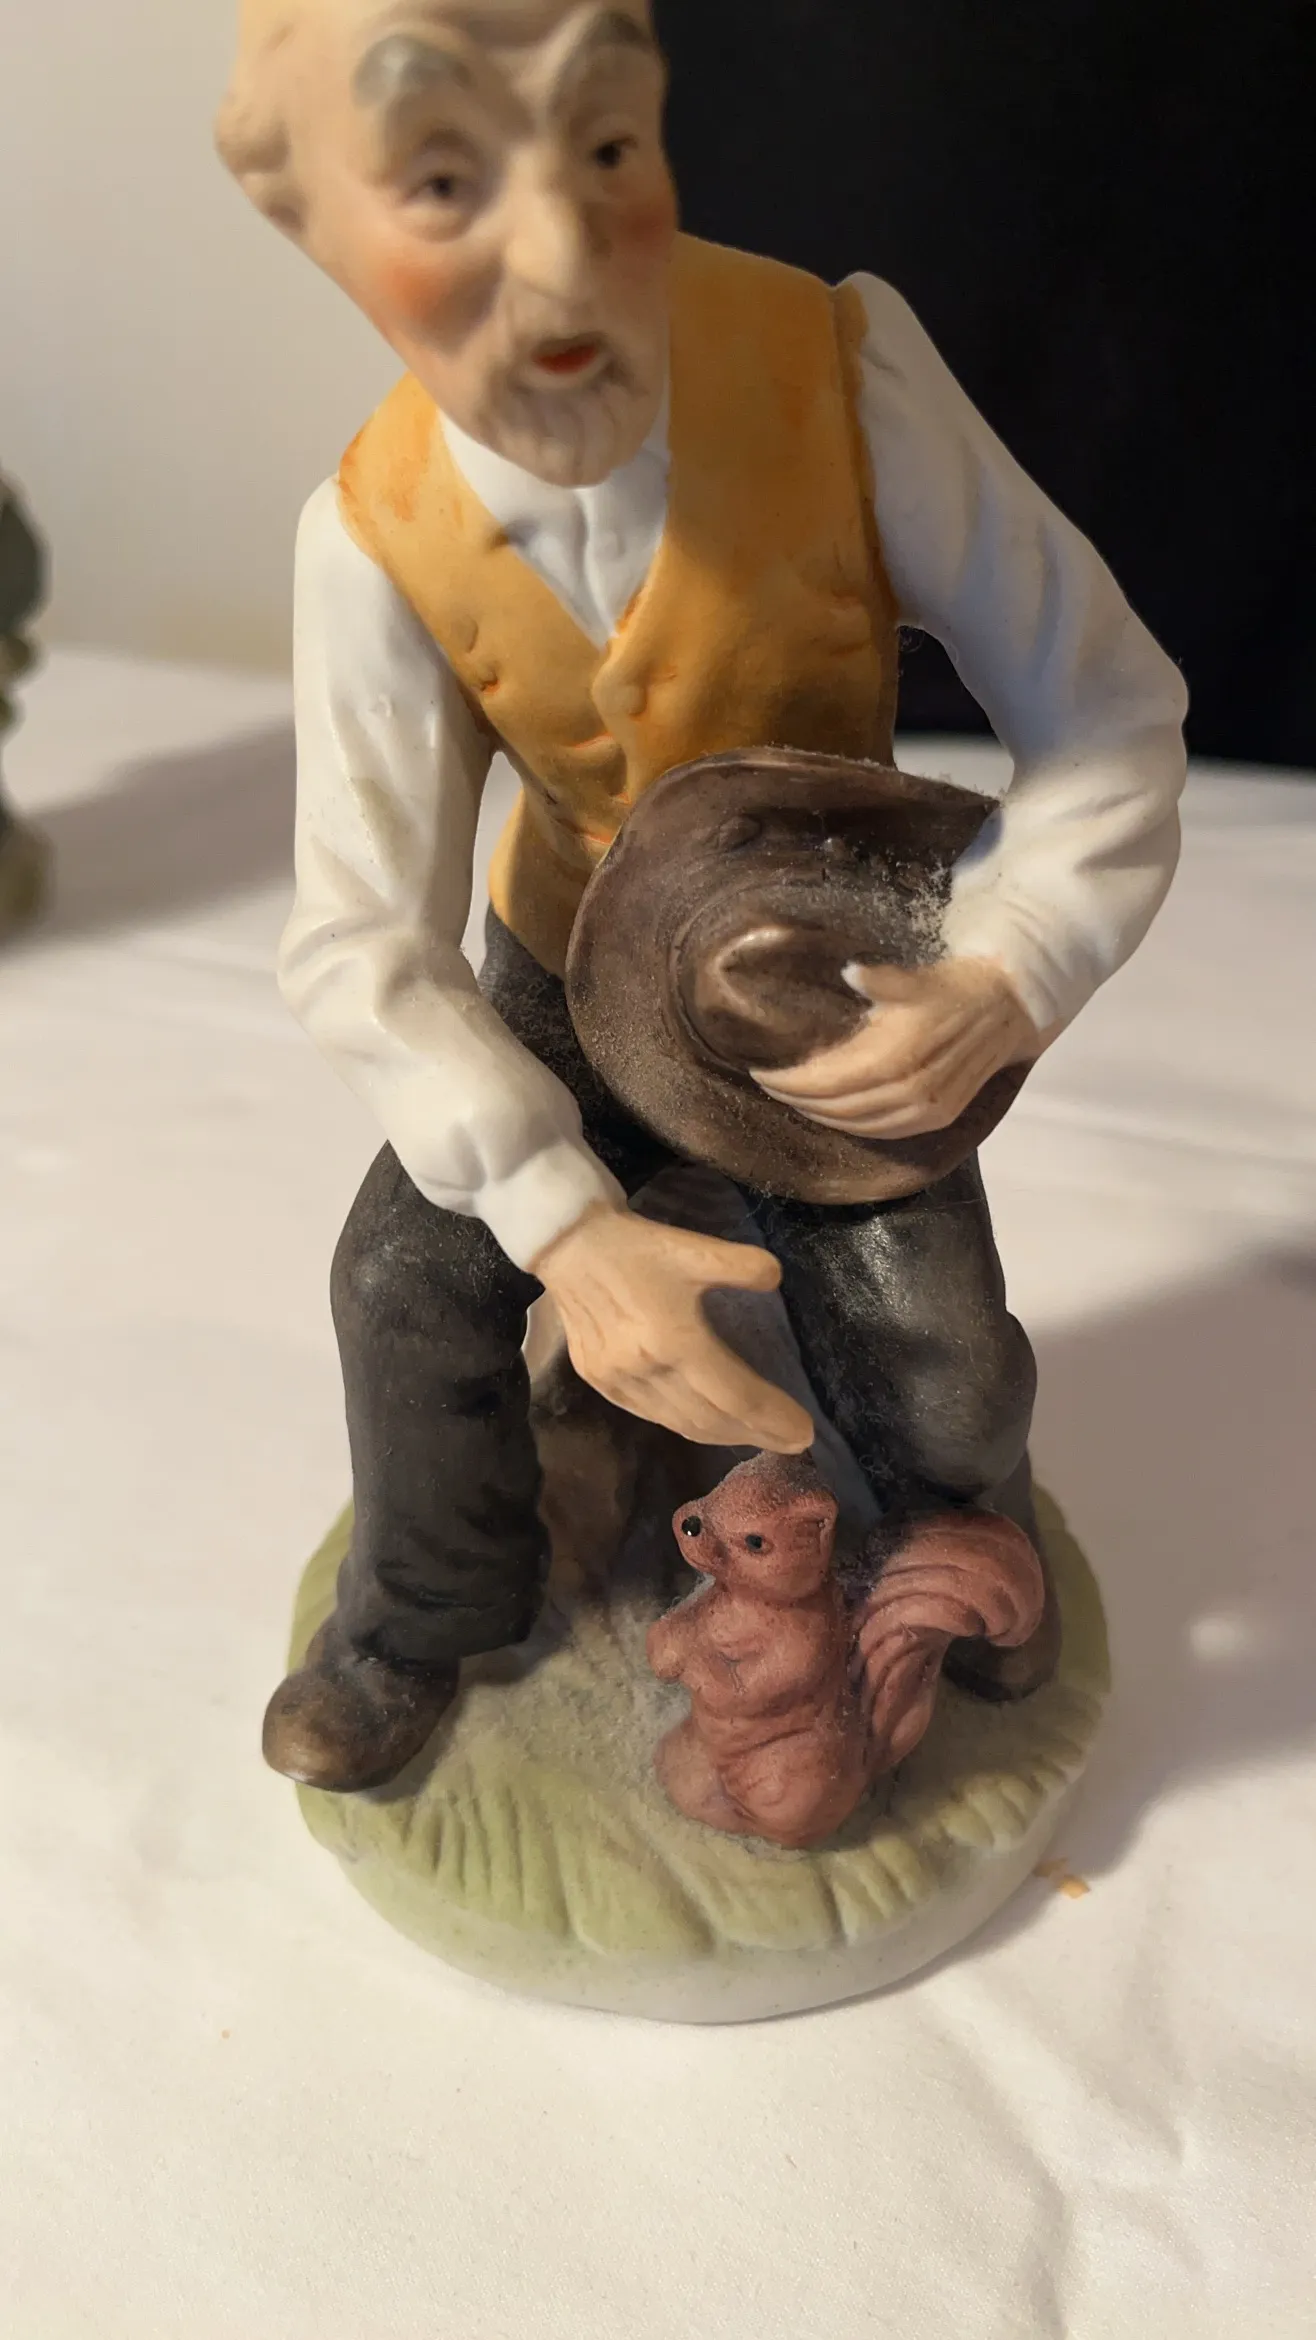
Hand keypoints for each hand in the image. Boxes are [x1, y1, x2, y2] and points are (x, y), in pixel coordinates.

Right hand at [532, 1205, 813, 1452]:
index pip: (735, 1395)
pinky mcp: (599, 1382)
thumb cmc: (637, 1246)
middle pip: (712, 1419)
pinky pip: (652, 1416)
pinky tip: (705, 1420)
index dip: (772, 1417)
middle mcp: (646, 1371)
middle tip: (792, 1440)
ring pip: (681, 1424)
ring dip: (722, 1434)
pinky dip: (685, 1424)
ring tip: (756, 1435)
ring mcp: (618, 1382)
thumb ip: (740, 1264)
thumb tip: (775, 1278)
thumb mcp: (693, 1247)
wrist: (568, 1244)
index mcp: (674, 1340)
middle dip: (755, 1433)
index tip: (804, 1432)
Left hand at [750, 957, 1039, 1138]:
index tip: (761, 1072)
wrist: (1007, 1006)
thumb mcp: (916, 978)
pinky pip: (886, 1132)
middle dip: (798, 1099)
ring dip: (823, 1116)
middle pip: (836, 1107)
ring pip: (859, 1125)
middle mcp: (910, 1091)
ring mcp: (926, 1109)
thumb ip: (881, 980)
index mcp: (896, 1057)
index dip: (789, 1082)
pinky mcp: (939, 1117)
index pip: (825, 1081)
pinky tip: (840, 1115)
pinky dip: (856, 1127)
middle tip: (772, 1086)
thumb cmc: (952, 987)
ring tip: (798, 1100)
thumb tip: (850, 971)